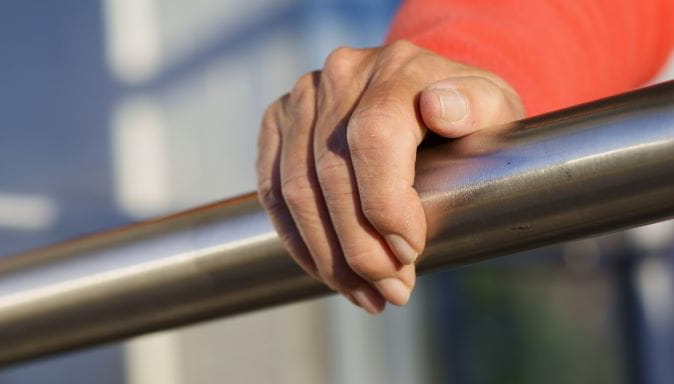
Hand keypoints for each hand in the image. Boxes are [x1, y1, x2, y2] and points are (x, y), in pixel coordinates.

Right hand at [257, 40, 523, 312]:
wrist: (425, 96)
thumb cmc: (465, 115)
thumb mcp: (493, 108)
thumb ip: (478, 106)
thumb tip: (439, 109)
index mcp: (397, 68)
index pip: (374, 137)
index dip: (385, 204)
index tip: (410, 253)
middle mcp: (342, 74)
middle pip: (331, 173)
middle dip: (360, 248)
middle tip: (393, 291)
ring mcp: (304, 96)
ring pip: (295, 189)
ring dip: (328, 256)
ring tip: (364, 293)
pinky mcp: (279, 120)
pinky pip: (272, 189)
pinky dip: (297, 239)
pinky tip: (326, 270)